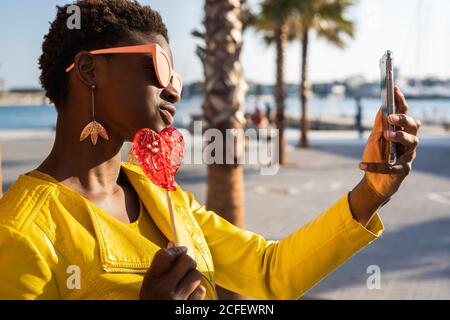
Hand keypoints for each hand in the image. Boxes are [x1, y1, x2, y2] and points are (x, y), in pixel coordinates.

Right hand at [139, 244, 205, 299]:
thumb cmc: (153, 300)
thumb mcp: (150, 284)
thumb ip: (160, 266)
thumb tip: (173, 243)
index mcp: (150, 282)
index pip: (164, 256)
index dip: (176, 249)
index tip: (181, 249)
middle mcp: (163, 290)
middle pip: (186, 261)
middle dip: (188, 261)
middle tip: (185, 266)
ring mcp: (177, 300)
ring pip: (196, 275)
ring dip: (193, 277)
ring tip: (186, 283)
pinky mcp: (188, 308)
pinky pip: (200, 291)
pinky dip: (197, 292)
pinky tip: (189, 296)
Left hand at [349, 86, 420, 224]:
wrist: (373, 181)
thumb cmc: (376, 155)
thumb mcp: (375, 137)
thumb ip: (380, 124)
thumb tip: (383, 106)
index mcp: (402, 130)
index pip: (404, 113)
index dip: (401, 101)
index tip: (395, 89)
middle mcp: (409, 141)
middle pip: (413, 126)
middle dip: (403, 119)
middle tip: (391, 117)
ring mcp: (409, 156)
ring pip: (412, 142)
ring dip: (398, 137)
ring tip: (386, 134)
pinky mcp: (403, 171)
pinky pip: (392, 167)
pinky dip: (376, 166)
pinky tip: (361, 165)